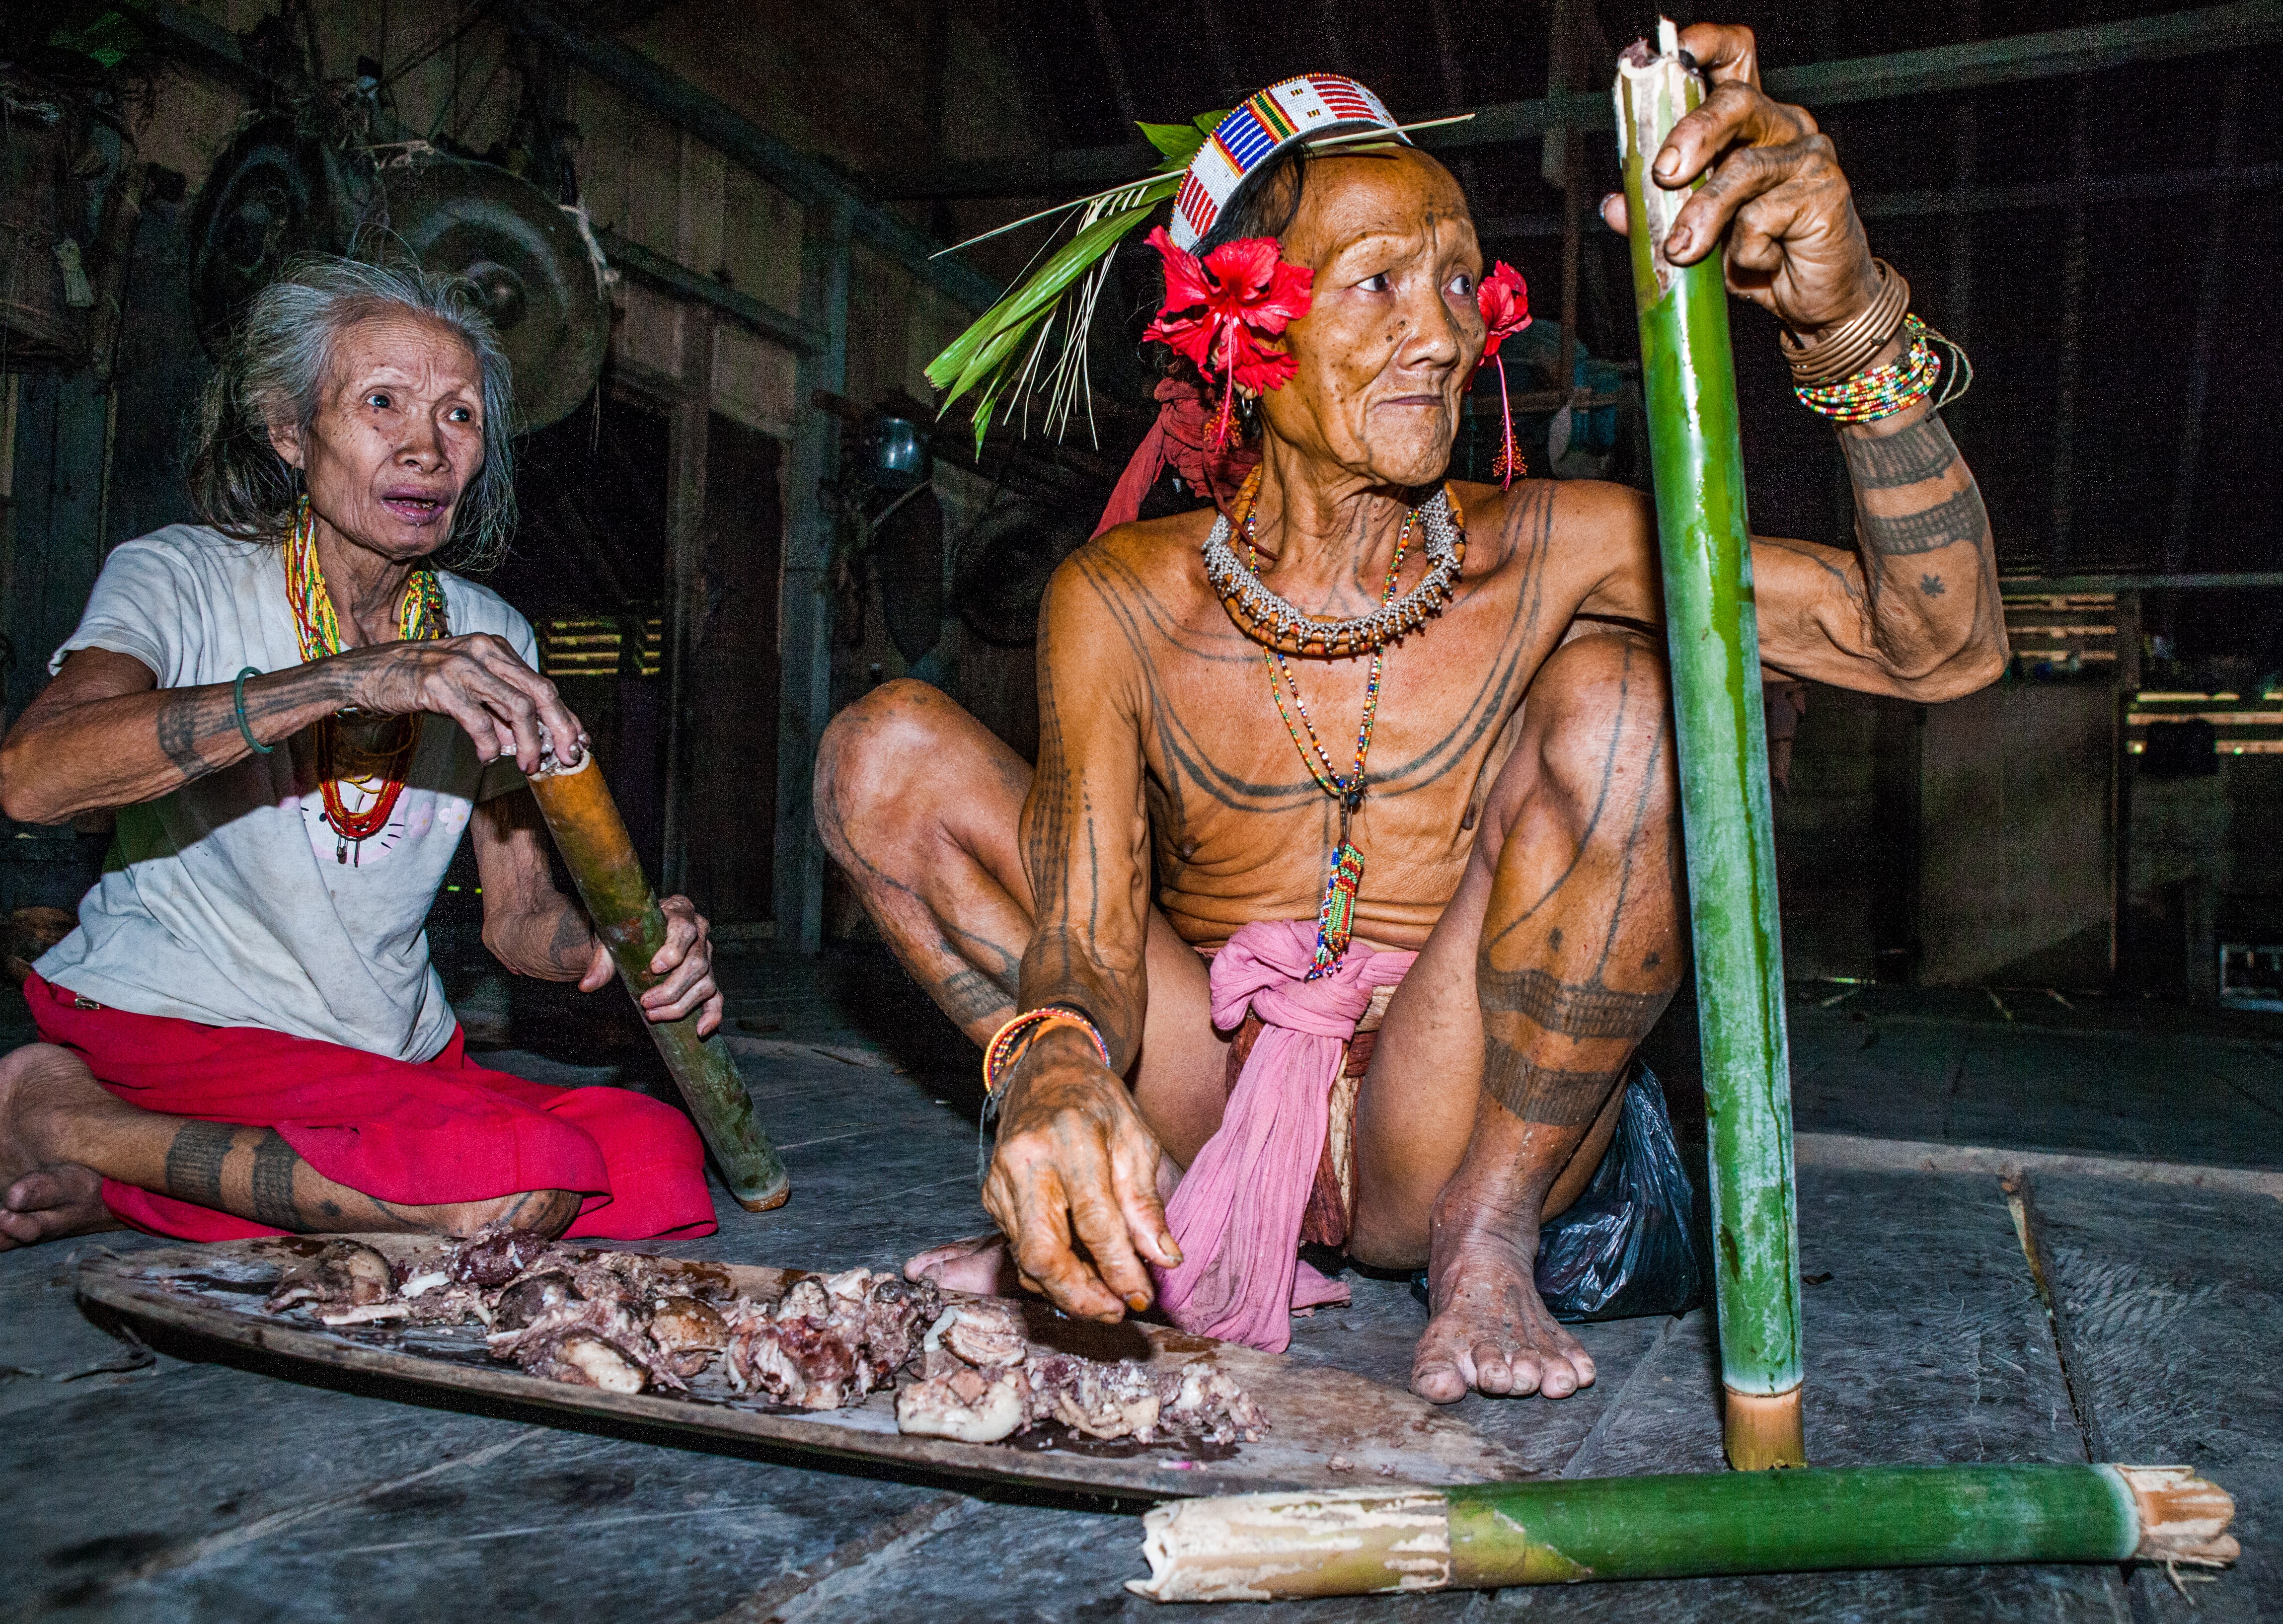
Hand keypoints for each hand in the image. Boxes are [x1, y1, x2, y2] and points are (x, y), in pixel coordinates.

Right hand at [332, 633, 589, 775]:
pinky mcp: (437, 683)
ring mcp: (461, 665)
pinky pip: (477, 719)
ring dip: (528, 742)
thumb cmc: (421, 683)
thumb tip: (525, 746)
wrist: (367, 673)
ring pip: (516, 706)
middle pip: (539, 693)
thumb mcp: (468, 694)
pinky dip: (488, 743)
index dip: (566, 717)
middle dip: (559, 730)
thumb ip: (498, 715)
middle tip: (566, 760)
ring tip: (527, 766)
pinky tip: (487, 758)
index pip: (543, 685)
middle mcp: (484, 651)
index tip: (578, 744)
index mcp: (497, 649)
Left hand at [583, 895, 722, 1035]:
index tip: (654, 968)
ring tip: (653, 1015)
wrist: (634, 935)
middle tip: (645, 1002)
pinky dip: (712, 1015)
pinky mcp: (708, 977)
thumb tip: (586, 985)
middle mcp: (700, 931)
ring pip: (705, 983)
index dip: (673, 950)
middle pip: (696, 963)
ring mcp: (706, 955)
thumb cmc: (627, 931)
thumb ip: (602, 961)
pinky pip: (716, 997)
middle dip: (671, 988)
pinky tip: (701, 1029)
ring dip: (681, 1005)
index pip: (684, 929)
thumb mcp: (612, 938)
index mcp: (679, 911)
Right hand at [981, 1026, 1180, 1321]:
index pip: (1094, 1221)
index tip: (1143, 1296)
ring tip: (1106, 1298)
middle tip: (1116, 1312)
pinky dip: (1051, 1271)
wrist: (1046, 1074)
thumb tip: (1164, 1259)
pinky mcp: (991, 1197)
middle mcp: (1025, 1164)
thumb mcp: (1136, 1139)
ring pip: (1028, 1261)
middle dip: (1081, 1297)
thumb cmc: (1098, 1104)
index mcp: (1068, 1140)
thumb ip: (1146, 1203)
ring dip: (1068, 1291)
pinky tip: (1081, 1274)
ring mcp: (1000, 1183)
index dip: (1120, 1268)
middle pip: (1043, 1255)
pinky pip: (1020, 1249)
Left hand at [1600, 23, 1878, 340]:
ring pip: (1745, 167)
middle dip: (1692, 133)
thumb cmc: (1757, 254)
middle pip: (1736, 100)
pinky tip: (1756, 263)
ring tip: (1682, 249)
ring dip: (1704, 211)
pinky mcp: (1826, 192)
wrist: (1816, 298)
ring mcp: (1808, 156)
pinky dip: (1747, 249)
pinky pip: (1765, 216)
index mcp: (1749, 122)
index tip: (1672, 57)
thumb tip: (1614, 205)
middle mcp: (1783, 126)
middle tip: (1664, 174)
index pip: (1734, 59)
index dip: (1706, 46)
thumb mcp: (1697, 231)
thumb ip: (1658, 213)